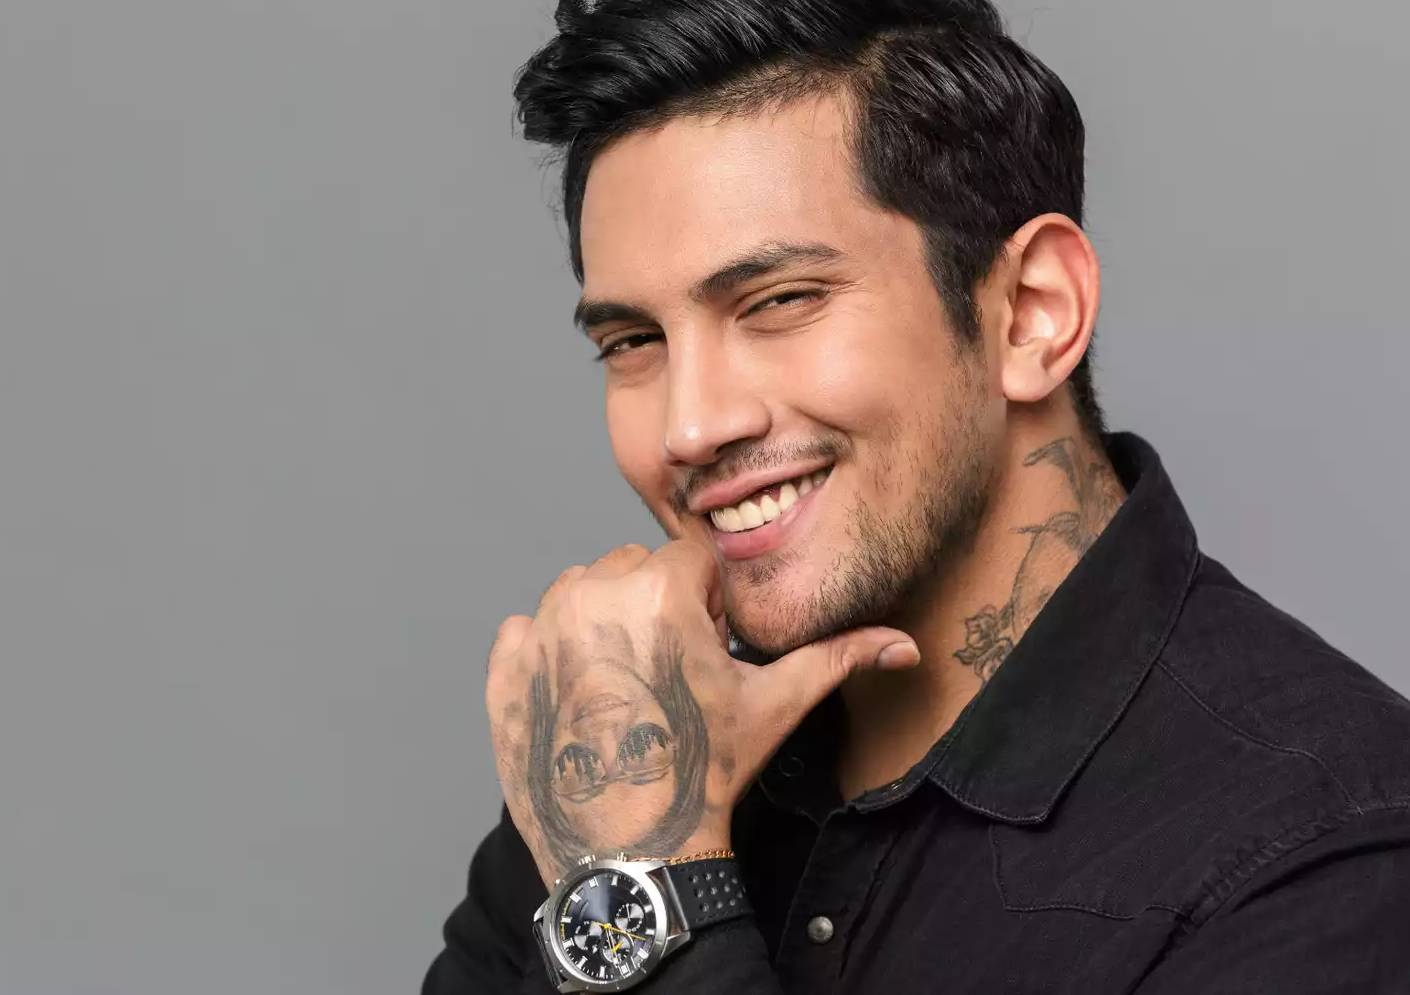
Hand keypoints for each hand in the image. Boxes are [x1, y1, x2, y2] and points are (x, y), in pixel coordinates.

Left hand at [486, 539, 920, 884]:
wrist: (629, 852)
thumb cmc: (703, 774)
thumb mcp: (775, 707)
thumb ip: (837, 658)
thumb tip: (905, 646)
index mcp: (658, 589)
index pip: (689, 557)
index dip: (706, 600)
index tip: (708, 644)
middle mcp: (591, 595)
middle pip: (632, 568)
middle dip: (655, 606)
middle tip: (673, 671)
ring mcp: (540, 629)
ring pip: (580, 592)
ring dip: (604, 623)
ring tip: (630, 688)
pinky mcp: (504, 667)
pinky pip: (529, 631)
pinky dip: (552, 653)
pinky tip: (586, 699)